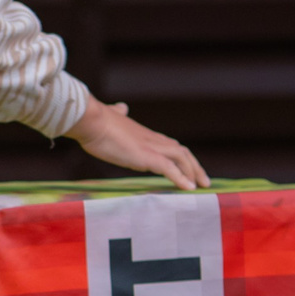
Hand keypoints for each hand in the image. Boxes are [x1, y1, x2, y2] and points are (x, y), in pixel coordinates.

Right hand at [65, 99, 209, 190]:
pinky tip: (189, 188)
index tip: (188, 167)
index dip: (181, 156)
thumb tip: (121, 107)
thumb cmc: (95, 121)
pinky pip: (170, 169)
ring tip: (200, 186)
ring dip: (193, 172)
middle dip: (194, 166)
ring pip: (181, 158)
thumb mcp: (110, 117)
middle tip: (203, 180)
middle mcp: (152, 139)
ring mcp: (151, 147)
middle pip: (181, 151)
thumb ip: (118, 114)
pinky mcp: (147, 157)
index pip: (169, 145)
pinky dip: (181, 178)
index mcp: (144, 134)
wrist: (91, 120)